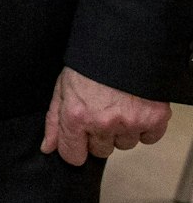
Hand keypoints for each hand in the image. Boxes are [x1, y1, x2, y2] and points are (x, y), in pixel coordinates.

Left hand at [40, 66, 171, 165]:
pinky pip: (149, 138)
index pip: (73, 156)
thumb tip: (48, 148)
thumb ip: (54, 121)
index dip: (75, 149)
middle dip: (99, 136)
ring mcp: (131, 122)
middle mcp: (103, 123)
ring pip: (125, 145)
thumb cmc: (89, 65)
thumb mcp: (62, 88)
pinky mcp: (155, 119)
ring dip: (122, 131)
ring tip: (119, 106)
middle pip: (101, 151)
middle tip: (101, 112)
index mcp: (76, 116)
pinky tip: (136, 109)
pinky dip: (144, 128)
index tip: (79, 141)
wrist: (123, 45)